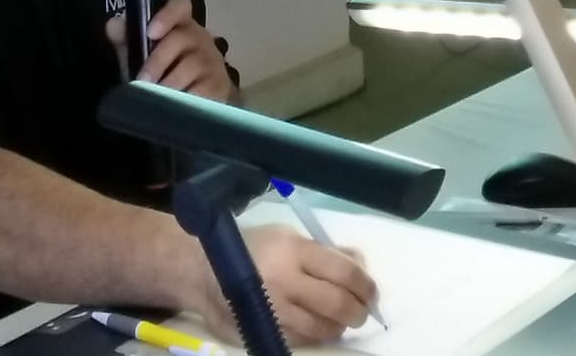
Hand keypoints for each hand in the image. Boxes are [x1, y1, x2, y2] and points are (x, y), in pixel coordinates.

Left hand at [106, 0, 235, 99]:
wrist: (201, 102)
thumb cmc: (168, 73)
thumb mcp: (144, 57)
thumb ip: (128, 41)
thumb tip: (113, 24)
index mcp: (181, 25)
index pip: (180, 5)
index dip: (166, 14)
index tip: (151, 31)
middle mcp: (200, 37)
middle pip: (181, 38)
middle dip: (158, 61)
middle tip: (142, 81)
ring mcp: (212, 60)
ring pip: (192, 65)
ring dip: (169, 83)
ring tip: (156, 97)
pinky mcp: (219, 84)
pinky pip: (202, 88)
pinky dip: (186, 97)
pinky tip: (176, 106)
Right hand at [187, 225, 376, 346]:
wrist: (203, 272)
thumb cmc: (252, 249)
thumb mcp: (288, 237)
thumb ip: (325, 251)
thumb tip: (361, 263)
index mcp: (294, 250)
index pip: (344, 270)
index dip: (365, 285)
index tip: (372, 292)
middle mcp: (285, 280)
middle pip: (338, 303)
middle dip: (358, 312)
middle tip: (362, 312)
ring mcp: (274, 310)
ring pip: (323, 328)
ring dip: (339, 326)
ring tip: (341, 320)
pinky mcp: (263, 331)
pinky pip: (303, 340)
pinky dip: (316, 335)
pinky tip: (317, 327)